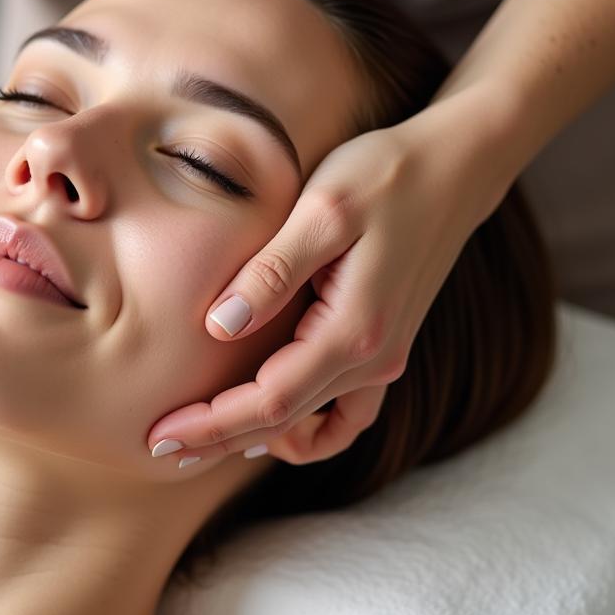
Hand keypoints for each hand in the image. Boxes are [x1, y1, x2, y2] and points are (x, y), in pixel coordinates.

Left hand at [146, 104, 506, 464]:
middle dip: (219, 439)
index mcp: (355, 329)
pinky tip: (273, 421)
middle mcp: (375, 358)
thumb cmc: (386, 175)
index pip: (270, 401)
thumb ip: (271, 272)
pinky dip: (308, 427)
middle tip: (159, 446)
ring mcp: (384, 358)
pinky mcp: (385, 347)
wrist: (455, 167)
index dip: (212, 423)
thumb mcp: (322, 210)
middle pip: (284, 422)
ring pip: (312, 423)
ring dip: (256, 436)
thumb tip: (218, 326)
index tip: (160, 434)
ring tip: (202, 434)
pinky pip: (347, 414)